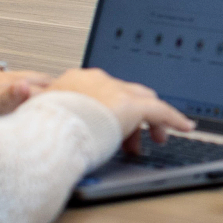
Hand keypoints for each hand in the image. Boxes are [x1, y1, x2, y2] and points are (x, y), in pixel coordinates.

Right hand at [46, 68, 194, 149]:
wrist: (44, 132)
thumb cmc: (37, 133)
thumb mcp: (41, 122)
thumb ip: (53, 121)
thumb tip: (48, 132)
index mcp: (73, 81)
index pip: (101, 92)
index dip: (110, 111)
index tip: (110, 128)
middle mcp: (96, 80)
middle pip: (125, 94)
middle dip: (132, 118)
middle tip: (131, 142)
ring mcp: (115, 90)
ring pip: (144, 101)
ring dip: (151, 121)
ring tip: (156, 140)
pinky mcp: (131, 105)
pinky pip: (161, 111)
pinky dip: (173, 119)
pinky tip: (185, 127)